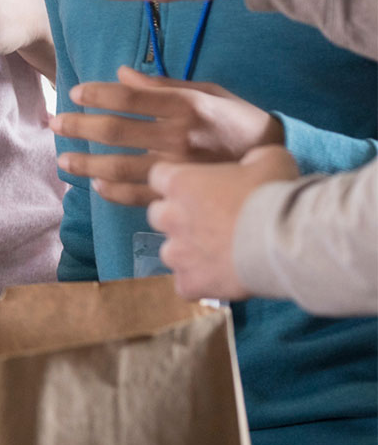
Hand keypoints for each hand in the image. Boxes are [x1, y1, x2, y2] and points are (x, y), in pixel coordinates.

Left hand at [50, 65, 283, 203]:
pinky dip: (113, 192)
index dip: (97, 94)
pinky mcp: (183, 195)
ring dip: (86, 163)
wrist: (281, 161)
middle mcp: (178, 137)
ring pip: (120, 167)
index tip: (74, 92)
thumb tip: (120, 73)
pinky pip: (139, 197)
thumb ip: (162, 85)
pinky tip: (97, 185)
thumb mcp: (208, 92)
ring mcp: (179, 170)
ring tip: (64, 159)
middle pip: (116, 131)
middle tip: (54, 122)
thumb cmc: (240, 121)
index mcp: (186, 106)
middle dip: (78, 126)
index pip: (130, 98)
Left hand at [126, 146, 300, 300]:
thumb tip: (252, 165)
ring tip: (219, 255)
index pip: (159, 177)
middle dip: (178, 217)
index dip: (179, 183)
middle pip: (159, 215)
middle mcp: (170, 216)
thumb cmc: (275, 194)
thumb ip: (250, 160)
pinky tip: (221, 278)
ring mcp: (177, 253)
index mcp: (180, 183)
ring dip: (188, 252)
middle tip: (211, 222)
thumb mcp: (269, 159)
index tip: (198, 189)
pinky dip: (199, 283)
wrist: (286, 241)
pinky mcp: (190, 282)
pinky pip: (185, 284)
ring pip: (169, 252)